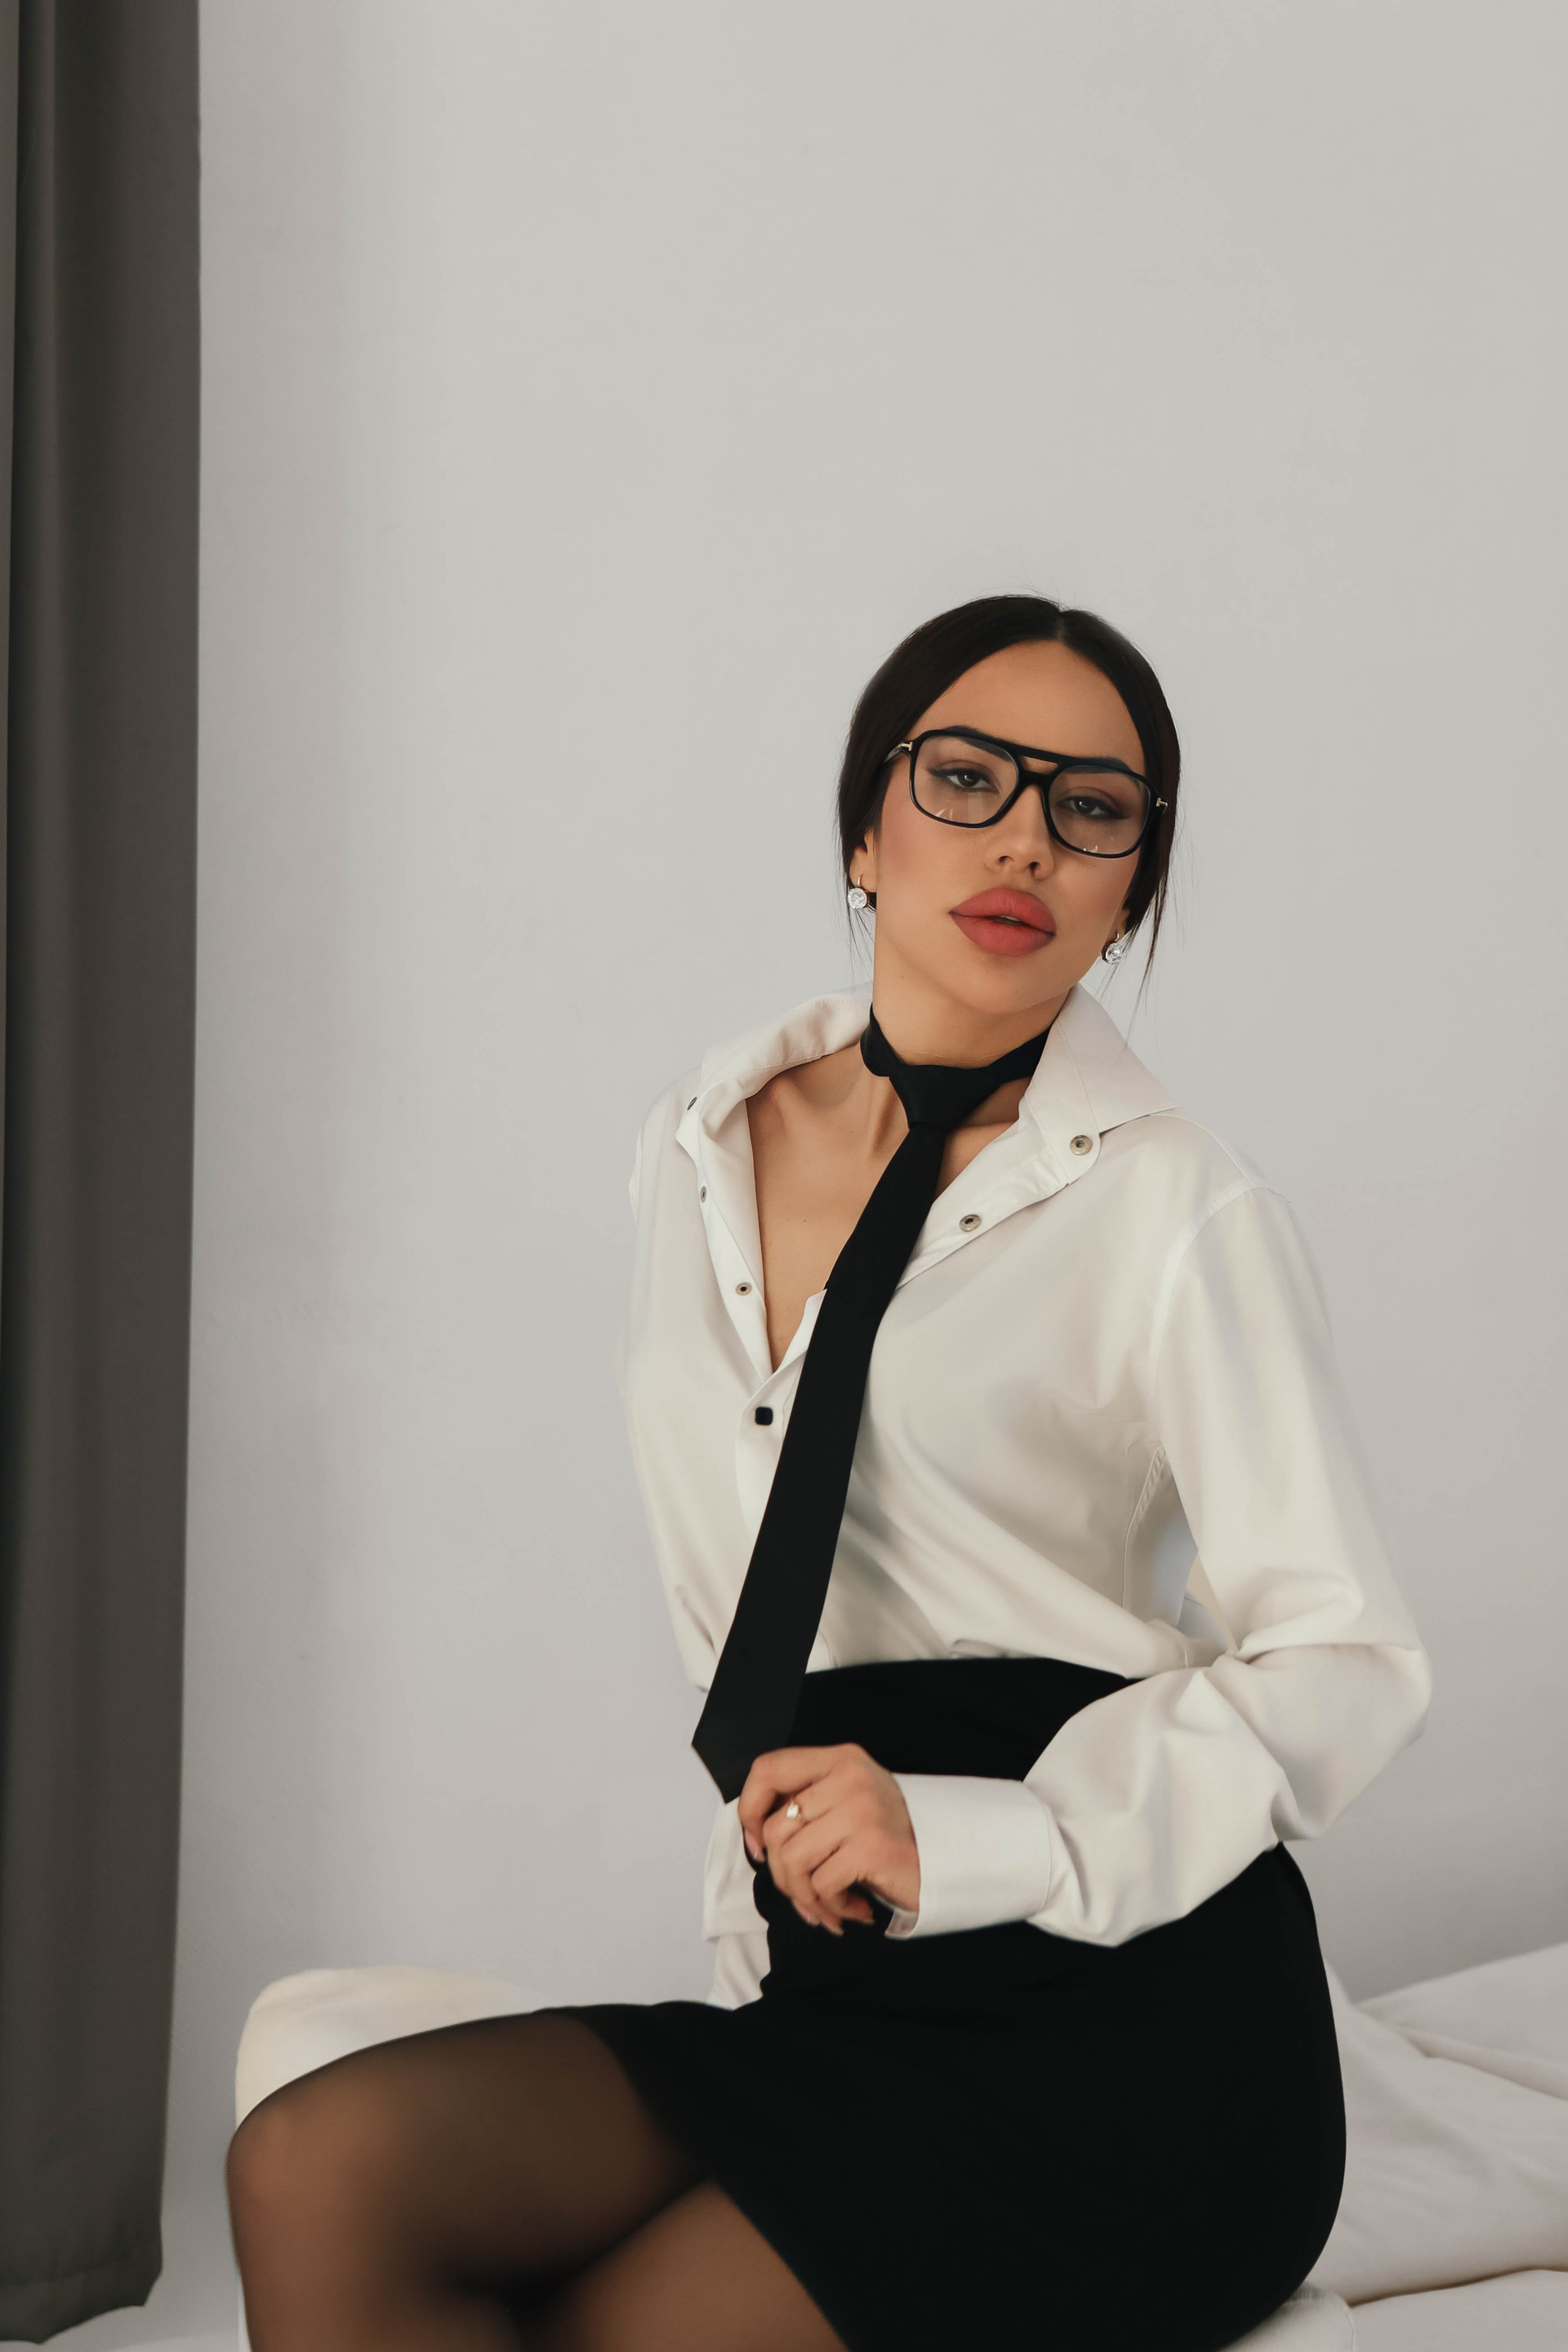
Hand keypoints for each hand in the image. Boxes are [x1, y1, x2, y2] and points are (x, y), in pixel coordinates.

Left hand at [737, 1743, 919, 1934]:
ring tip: (829, 1904)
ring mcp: (862, 1811)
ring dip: (806, 1896)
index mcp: (839, 1760)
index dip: (750, 1809)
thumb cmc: (889, 1837)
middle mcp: (850, 1777)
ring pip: (792, 1860)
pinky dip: (831, 1906)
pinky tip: (854, 1906)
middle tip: (807, 1893)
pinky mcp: (872, 1847)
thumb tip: (754, 1836)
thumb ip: (807, 1805)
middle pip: (774, 1830)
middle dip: (783, 1876)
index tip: (757, 1844)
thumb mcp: (848, 1802)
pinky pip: (821, 1884)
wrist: (949, 1859)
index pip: (769, 1770)